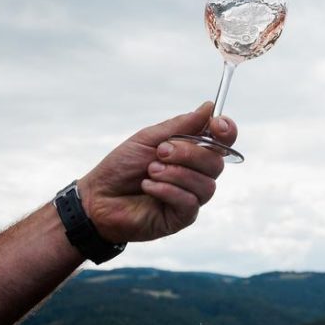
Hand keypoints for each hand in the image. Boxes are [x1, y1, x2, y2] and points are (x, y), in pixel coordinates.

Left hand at [77, 102, 235, 242]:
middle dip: (189, 153)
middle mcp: (197, 174)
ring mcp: (191, 196)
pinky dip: (167, 190)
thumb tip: (209, 107)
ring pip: (206, 183)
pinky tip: (148, 187)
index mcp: (192, 152)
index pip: (223, 141)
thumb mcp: (149, 139)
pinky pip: (189, 201)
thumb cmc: (122, 167)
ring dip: (175, 174)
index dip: (227, 131)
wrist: (97, 198)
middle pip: (216, 162)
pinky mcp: (182, 217)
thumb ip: (181, 125)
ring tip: (150, 172)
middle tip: (160, 152)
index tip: (217, 124)